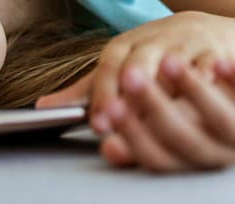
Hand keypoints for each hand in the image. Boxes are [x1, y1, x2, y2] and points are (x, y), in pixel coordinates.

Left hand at [36, 11, 234, 171]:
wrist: (195, 29)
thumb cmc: (149, 55)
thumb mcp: (115, 68)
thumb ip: (84, 91)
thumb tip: (43, 107)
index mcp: (123, 47)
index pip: (108, 68)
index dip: (103, 95)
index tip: (99, 123)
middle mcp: (150, 43)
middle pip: (138, 65)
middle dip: (129, 94)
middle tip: (121, 120)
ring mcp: (182, 45)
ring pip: (172, 68)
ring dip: (164, 91)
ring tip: (156, 114)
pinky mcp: (211, 52)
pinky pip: (209, 67)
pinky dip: (205, 78)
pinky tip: (200, 94)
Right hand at [111, 55, 234, 171]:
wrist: (224, 108)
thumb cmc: (183, 119)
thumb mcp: (158, 134)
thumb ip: (134, 137)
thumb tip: (107, 149)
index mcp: (183, 161)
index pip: (155, 158)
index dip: (132, 135)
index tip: (111, 111)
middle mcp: (211, 154)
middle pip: (182, 138)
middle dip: (153, 106)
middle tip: (131, 77)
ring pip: (219, 120)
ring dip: (194, 89)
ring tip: (169, 60)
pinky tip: (220, 63)